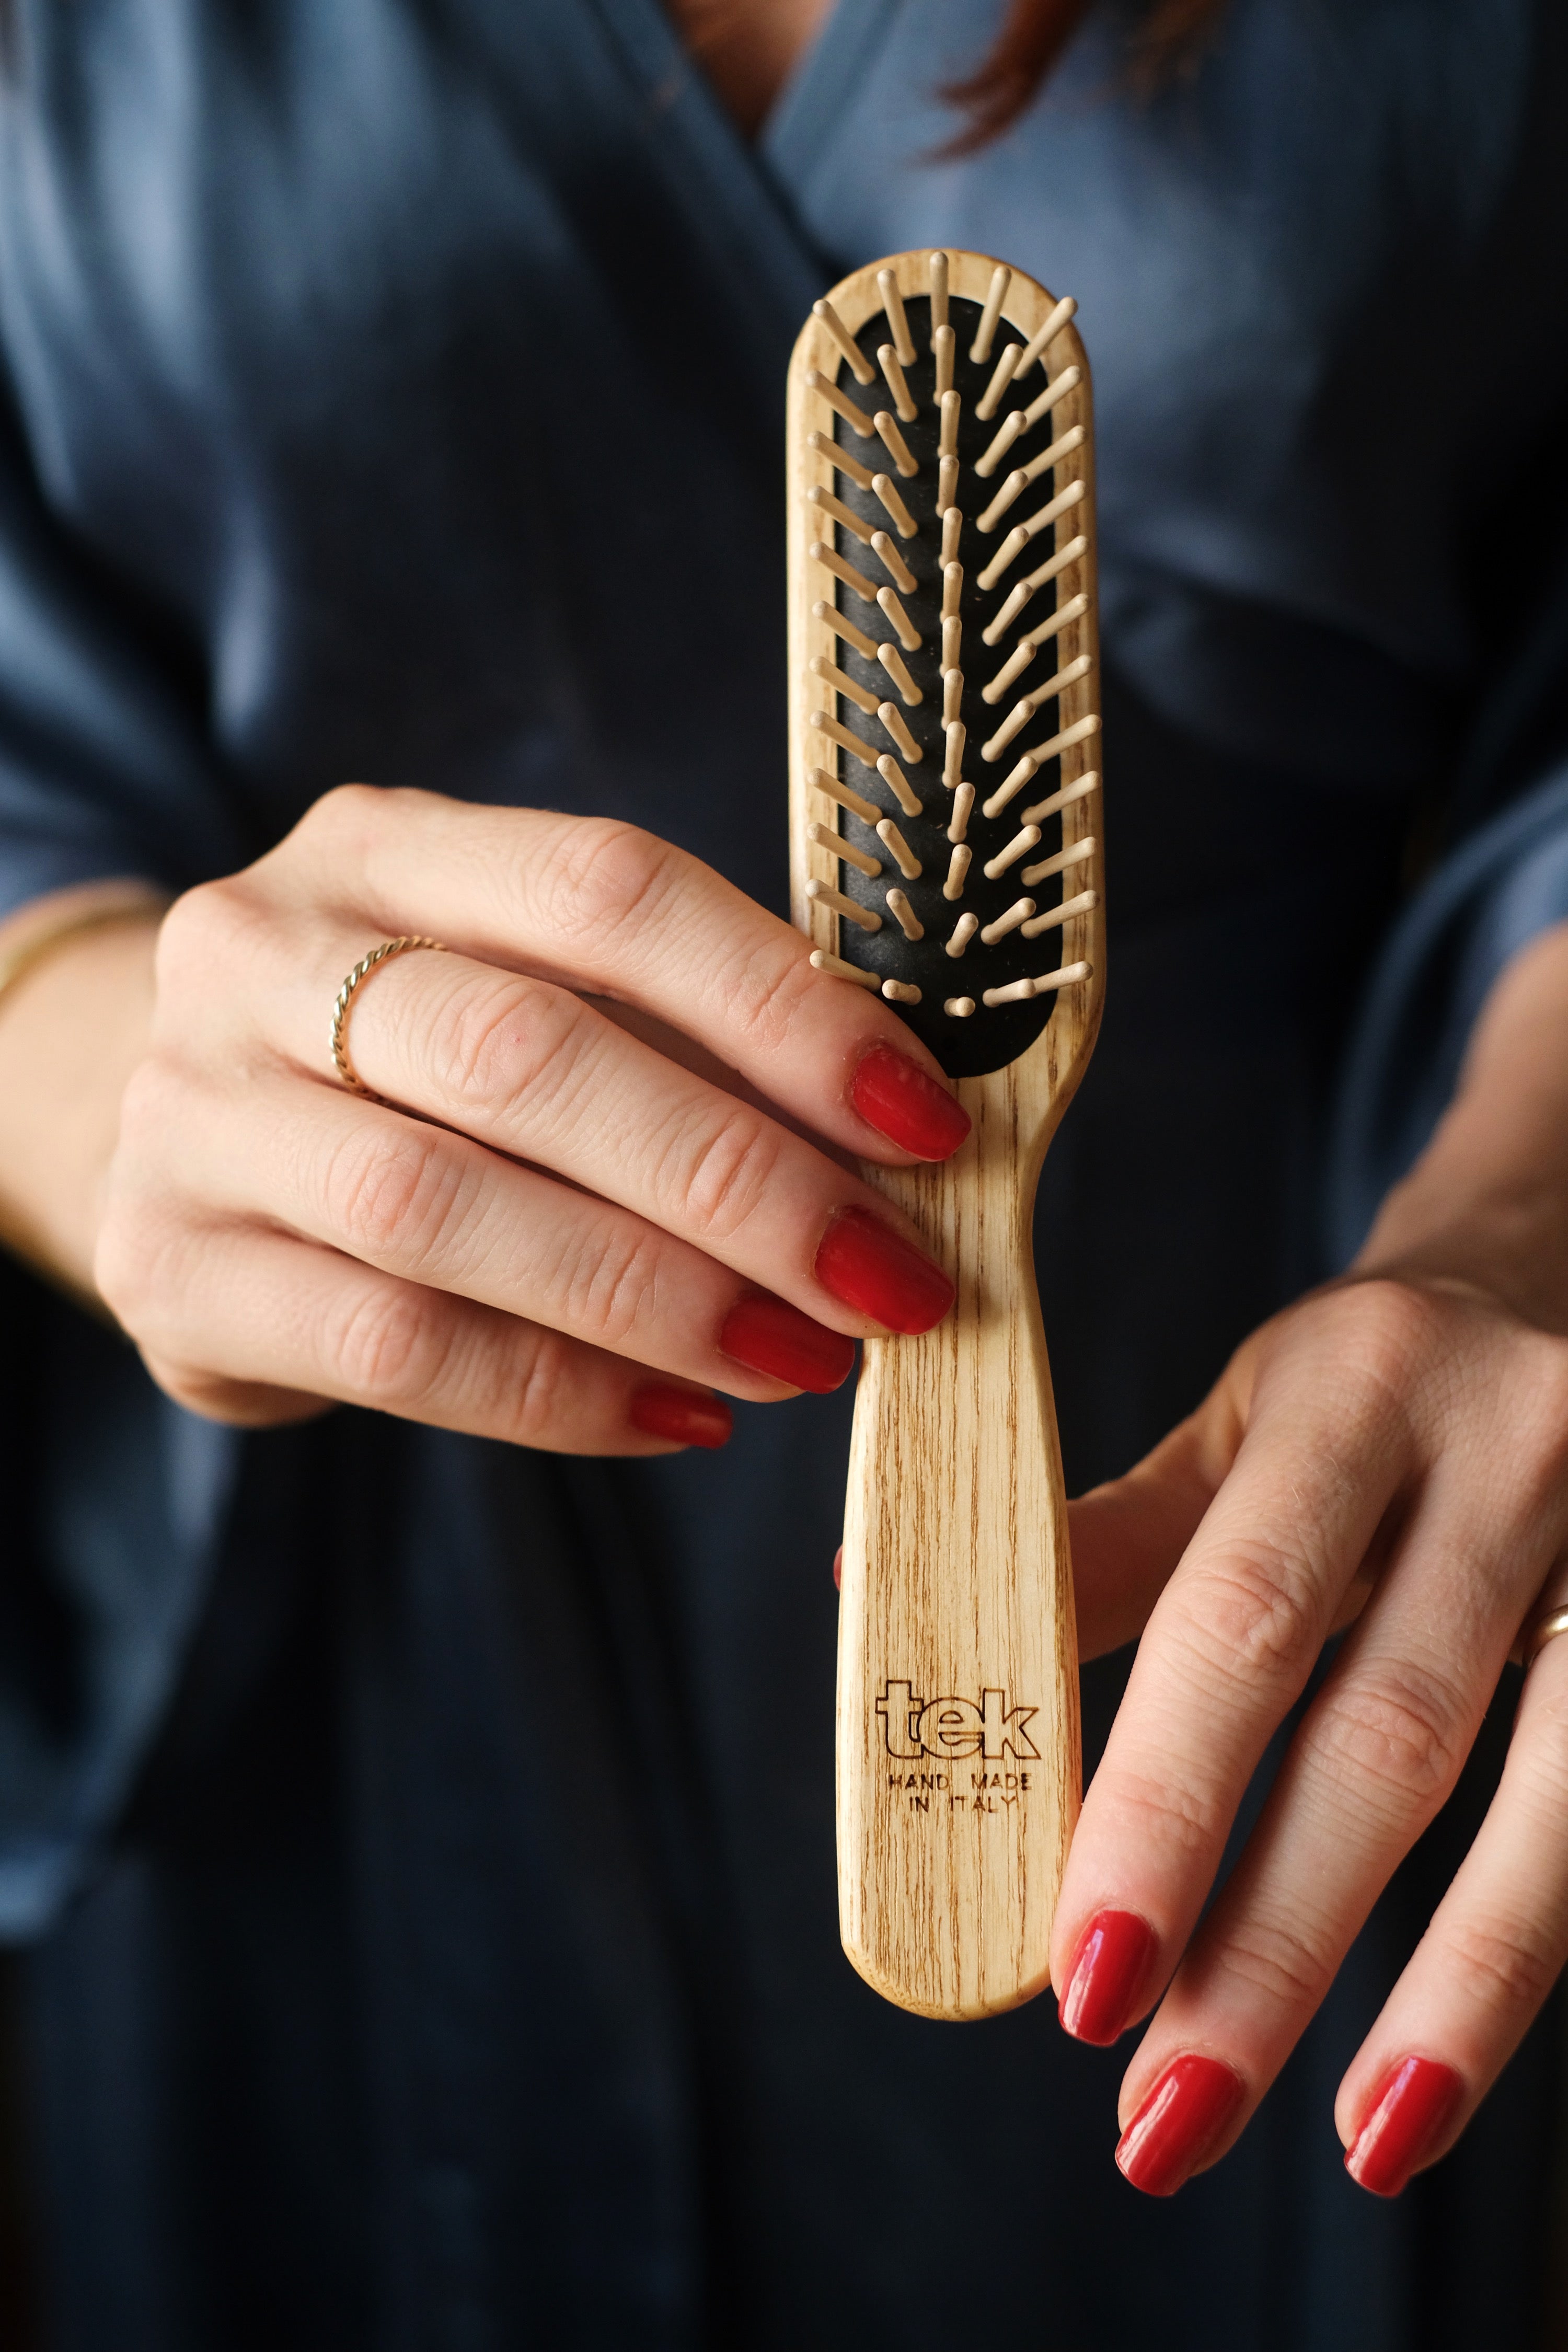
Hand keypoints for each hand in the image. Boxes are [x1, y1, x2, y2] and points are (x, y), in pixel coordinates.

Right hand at [36, 787, 966, 1449]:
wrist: (182, 1136)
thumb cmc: (417, 1067)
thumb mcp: (532, 994)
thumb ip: (684, 1043)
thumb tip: (895, 1146)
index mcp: (382, 845)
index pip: (606, 889)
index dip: (783, 1005)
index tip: (924, 1122)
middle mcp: (260, 952)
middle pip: (522, 1053)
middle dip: (737, 1179)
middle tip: (887, 1276)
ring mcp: (192, 1112)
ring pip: (441, 1207)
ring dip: (657, 1297)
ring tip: (803, 1357)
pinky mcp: (168, 1272)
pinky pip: (390, 1345)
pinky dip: (558, 1394)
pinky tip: (681, 1415)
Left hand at [1053, 919, 1567, 2198]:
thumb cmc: (1373, 1379)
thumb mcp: (1243, 1418)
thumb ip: (1105, 1534)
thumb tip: (890, 1607)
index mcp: (1348, 1387)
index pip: (1238, 1612)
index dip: (1160, 1801)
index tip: (1081, 1976)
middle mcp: (1509, 1448)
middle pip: (1391, 1730)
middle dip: (1278, 1943)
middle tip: (1163, 2117)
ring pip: (1553, 1788)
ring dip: (1457, 1990)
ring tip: (1359, 2145)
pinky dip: (1549, 1929)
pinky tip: (1461, 2049)